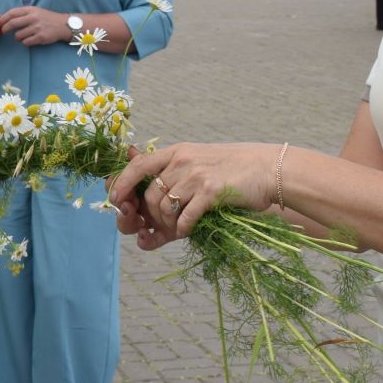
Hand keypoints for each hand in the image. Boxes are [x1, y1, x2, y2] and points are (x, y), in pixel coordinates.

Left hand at [0, 6, 73, 46]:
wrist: (63, 25)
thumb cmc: (46, 18)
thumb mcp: (35, 11)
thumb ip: (22, 14)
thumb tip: (5, 19)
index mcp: (30, 9)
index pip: (11, 13)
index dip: (3, 19)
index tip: (0, 23)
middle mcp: (33, 17)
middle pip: (12, 23)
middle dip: (5, 29)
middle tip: (3, 32)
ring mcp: (37, 27)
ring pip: (18, 35)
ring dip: (16, 38)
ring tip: (21, 37)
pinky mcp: (41, 37)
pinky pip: (26, 42)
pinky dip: (24, 42)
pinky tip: (29, 40)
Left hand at [109, 141, 283, 246]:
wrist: (268, 169)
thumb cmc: (232, 169)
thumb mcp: (198, 160)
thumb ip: (172, 170)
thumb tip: (141, 179)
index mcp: (177, 152)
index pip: (138, 164)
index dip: (121, 183)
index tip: (114, 199)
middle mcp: (183, 161)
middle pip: (149, 194)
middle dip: (148, 216)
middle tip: (156, 226)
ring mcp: (197, 176)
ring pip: (164, 207)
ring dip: (166, 224)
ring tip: (176, 227)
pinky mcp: (211, 192)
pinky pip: (185, 217)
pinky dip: (182, 228)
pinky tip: (187, 230)